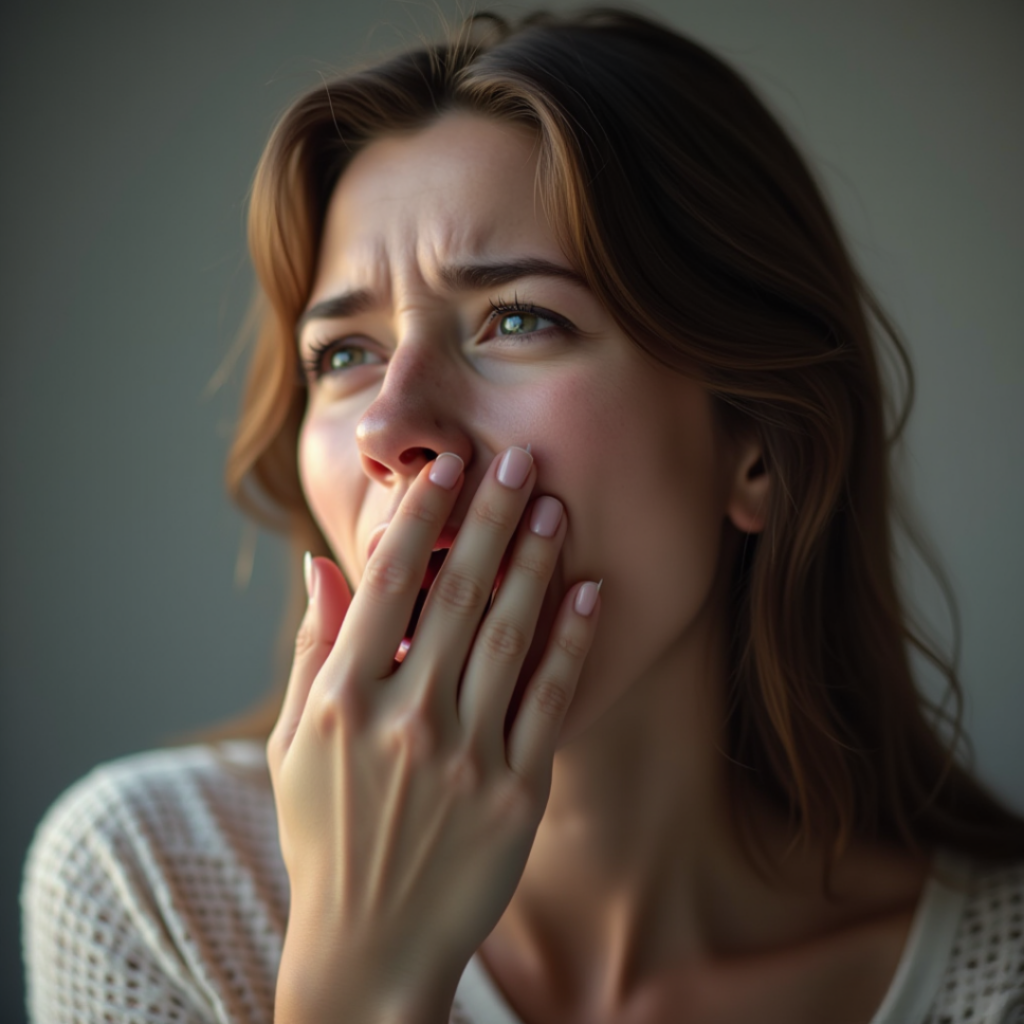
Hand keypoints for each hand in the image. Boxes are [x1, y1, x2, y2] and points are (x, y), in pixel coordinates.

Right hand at [267, 447, 600, 1023]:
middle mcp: (404, 719)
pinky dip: (572, 642)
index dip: (420, 517)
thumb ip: (313, 651)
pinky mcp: (515, 792)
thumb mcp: (295, 745)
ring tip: (554, 505)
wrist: (370, 946)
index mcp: (343, 701)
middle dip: (491, 516)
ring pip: (509, 635)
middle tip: (519, 457)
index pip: (387, 584)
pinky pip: (550, 700)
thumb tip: (326, 567)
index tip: (446, 465)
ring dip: (535, 562)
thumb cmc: (325, 834)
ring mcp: (465, 756)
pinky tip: (590, 591)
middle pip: (457, 593)